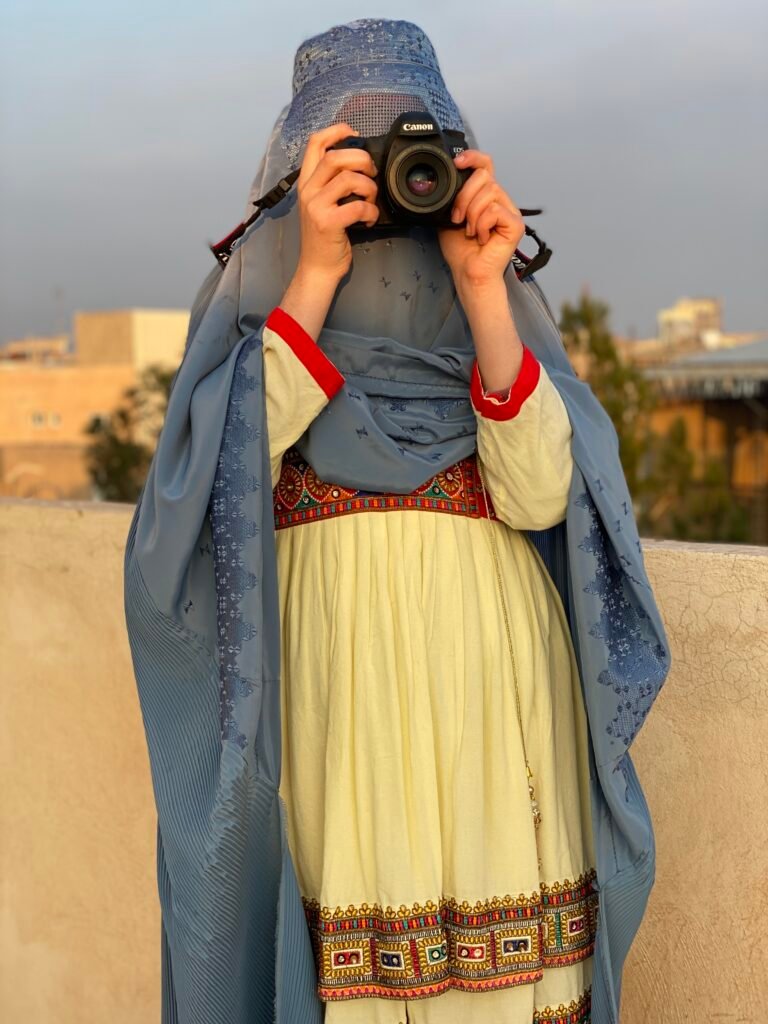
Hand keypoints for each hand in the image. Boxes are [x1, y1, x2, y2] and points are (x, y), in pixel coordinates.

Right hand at [295, 122, 379, 285]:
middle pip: (336, 156)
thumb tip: (358, 163)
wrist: (317, 268)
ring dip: (369, 187)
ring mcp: (316, 206)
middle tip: (372, 174)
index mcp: (306, 182)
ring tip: (371, 200)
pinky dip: (371, 211)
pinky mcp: (328, 223)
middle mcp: (308, 190)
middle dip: (362, 160)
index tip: (354, 134)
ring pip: (349, 178)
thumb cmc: (325, 236)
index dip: (337, 131)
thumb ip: (331, 183)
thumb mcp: (321, 204)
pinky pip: (357, 206)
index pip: (315, 143)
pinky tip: (369, 219)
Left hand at [437, 149, 524, 289]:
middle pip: (485, 176)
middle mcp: (501, 200)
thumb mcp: (449, 216)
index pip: (485, 165)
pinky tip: (482, 237)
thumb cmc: (461, 250)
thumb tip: (447, 179)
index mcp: (486, 196)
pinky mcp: (516, 224)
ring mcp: (510, 211)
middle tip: (458, 218)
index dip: (473, 158)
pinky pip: (495, 210)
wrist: (468, 273)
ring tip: (470, 231)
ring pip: (489, 192)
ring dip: (472, 213)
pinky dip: (482, 224)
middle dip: (464, 196)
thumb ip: (452, 197)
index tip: (457, 163)